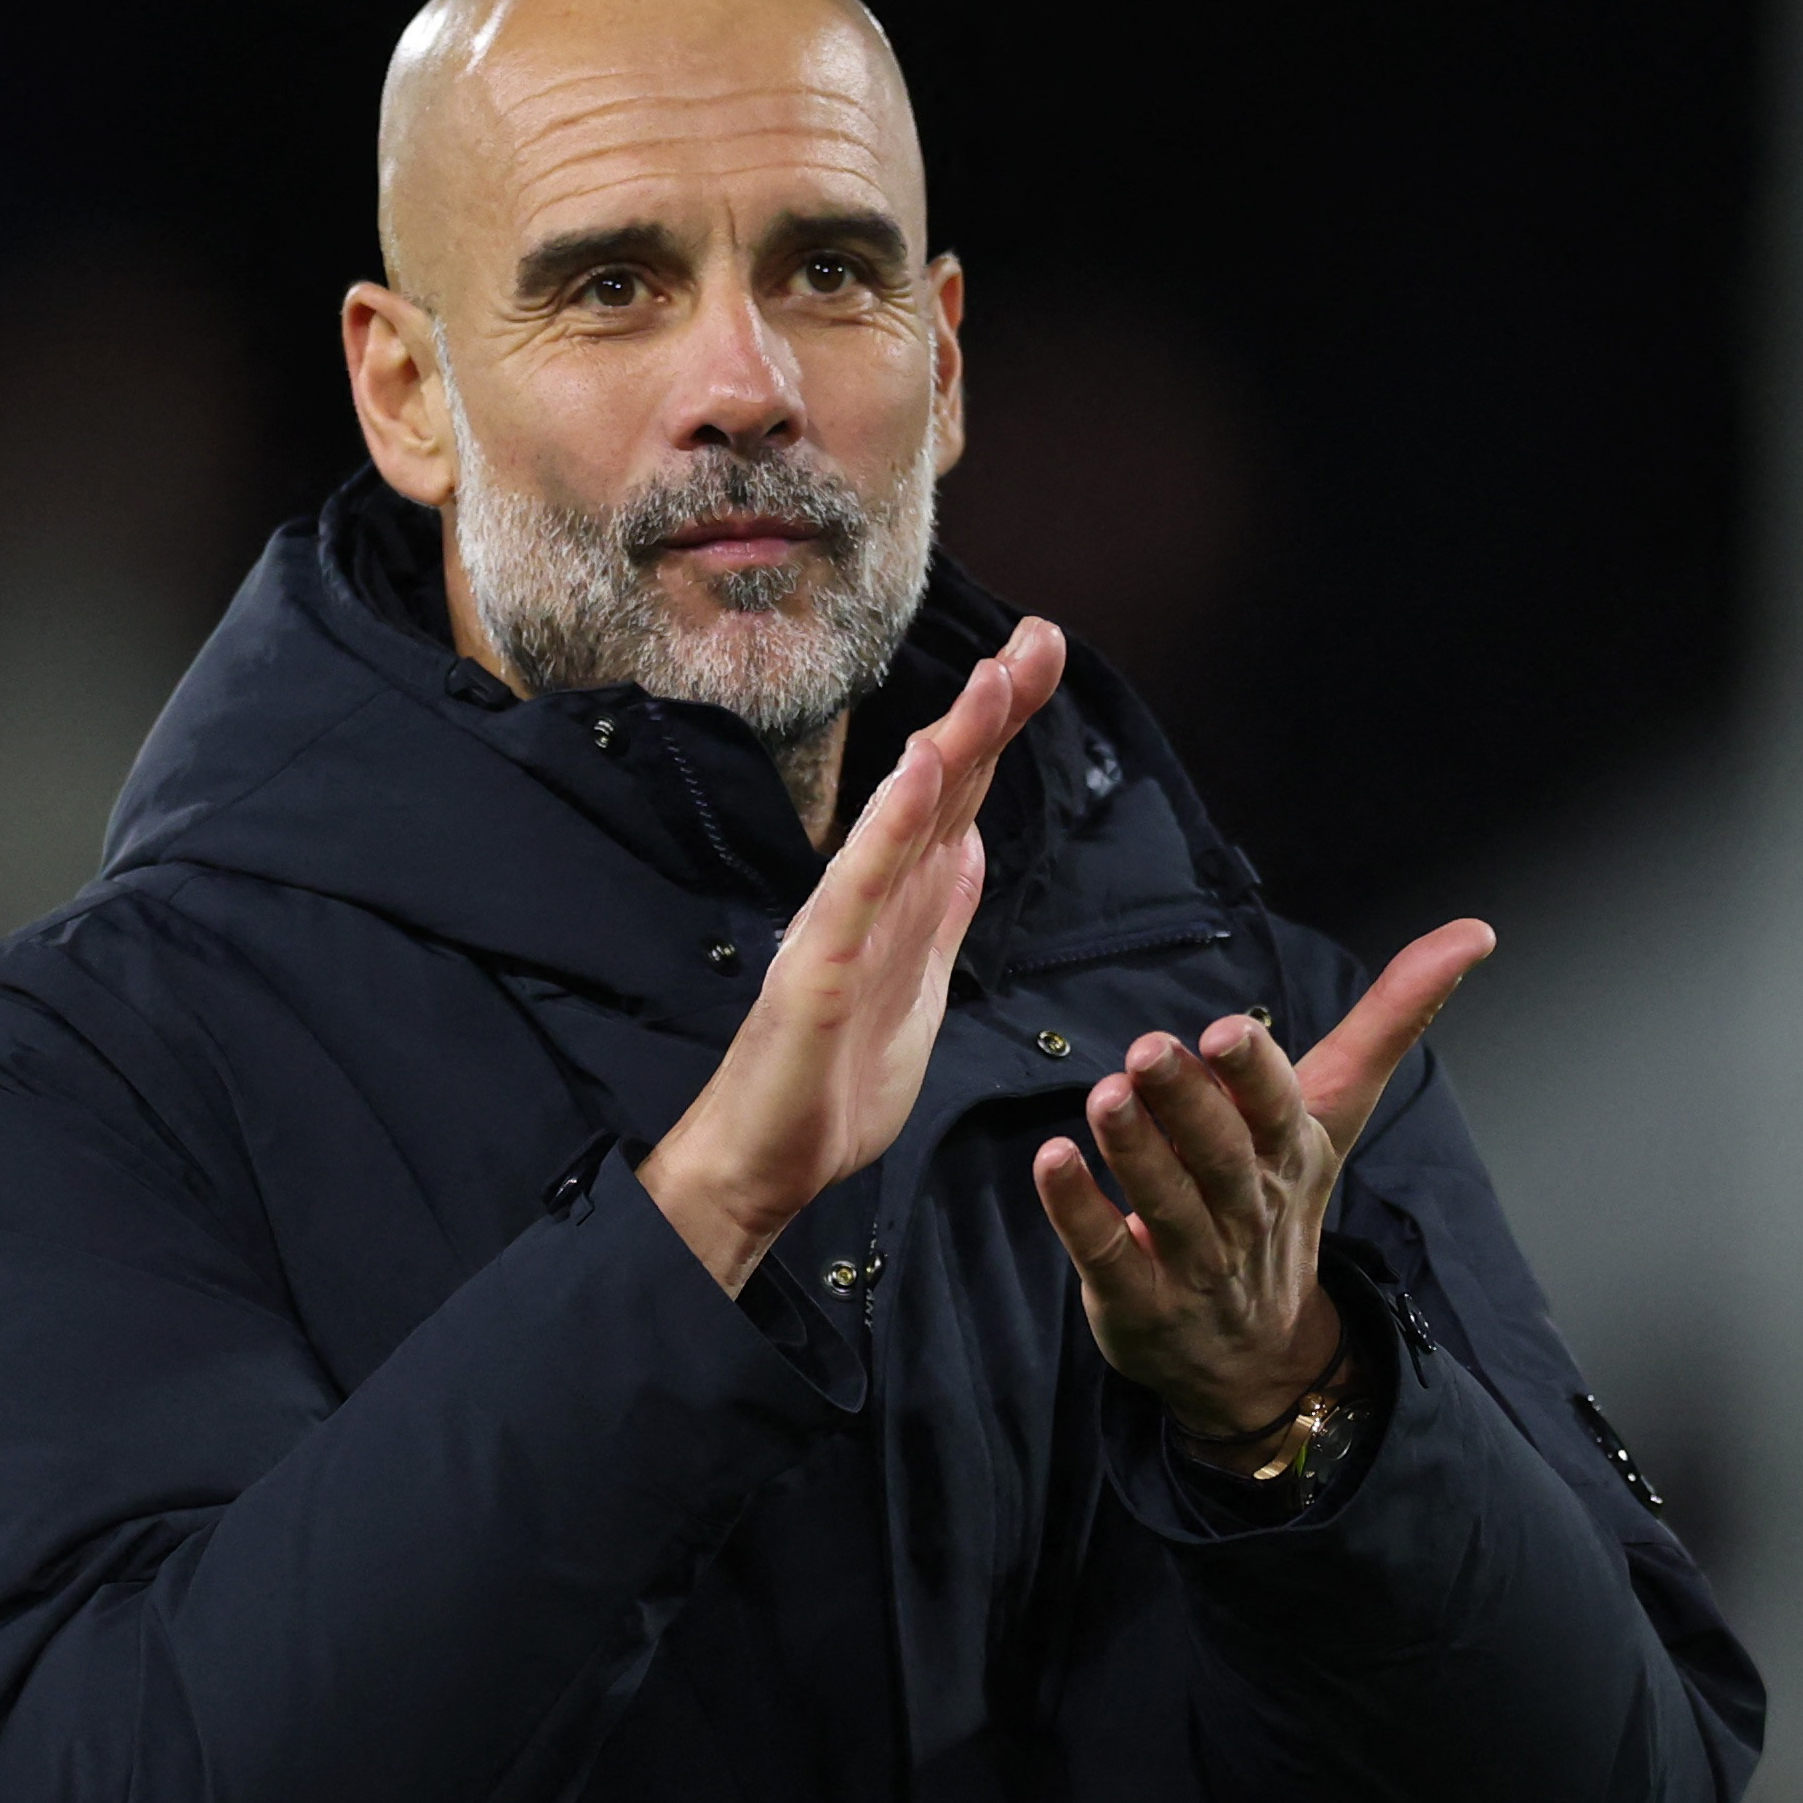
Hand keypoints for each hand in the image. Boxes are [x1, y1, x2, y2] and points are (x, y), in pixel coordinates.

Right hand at [639, 620, 1068, 1290]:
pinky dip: (891, 825)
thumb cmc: (830, 1085)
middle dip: (991, 709)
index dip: (1000, 727)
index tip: (1039, 657)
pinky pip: (860, 887)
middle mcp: (868, 894)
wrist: (762, 1165)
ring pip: (904, 819)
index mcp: (899, 900)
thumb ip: (938, 913)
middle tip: (1040, 637)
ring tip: (995, 678)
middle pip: (939, 785)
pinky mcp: (816, 969)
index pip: (959, 796)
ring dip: (951, 744)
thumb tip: (970, 844)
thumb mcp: (916, 987)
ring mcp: (840, 925)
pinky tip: (919, 771)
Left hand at [1030, 920, 1496, 1435]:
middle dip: (1188, 1102)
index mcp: (1290, 1153)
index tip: (1226, 1030)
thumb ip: (1391, 1019)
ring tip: (1103, 1097)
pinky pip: (1107, 1256)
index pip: (1279, 1110)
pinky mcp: (1137, 1301)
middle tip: (1147, 1049)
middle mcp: (1247, 1207)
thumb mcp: (1336, 1112)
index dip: (1254, 1074)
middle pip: (1221, 1154)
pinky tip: (1051, 1163)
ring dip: (1134, 1150)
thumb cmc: (1283, 1201)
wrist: (1259, 1354)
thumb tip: (1474, 932)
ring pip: (1166, 1204)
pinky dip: (1080, 1211)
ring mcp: (1194, 1261)